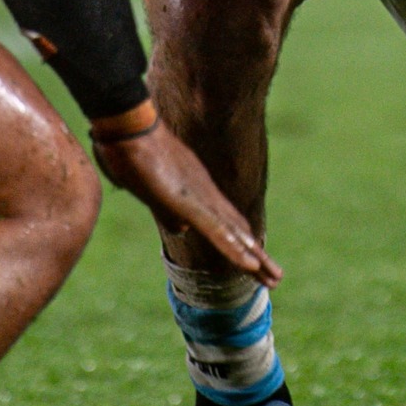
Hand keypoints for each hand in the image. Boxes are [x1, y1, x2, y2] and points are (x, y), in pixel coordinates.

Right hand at [90, 109, 280, 286]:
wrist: (129, 127)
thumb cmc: (132, 151)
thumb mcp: (150, 188)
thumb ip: (167, 210)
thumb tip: (181, 230)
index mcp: (196, 192)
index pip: (226, 223)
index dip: (242, 243)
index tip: (257, 262)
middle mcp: (205, 195)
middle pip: (237, 230)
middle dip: (256, 255)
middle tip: (276, 277)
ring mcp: (199, 199)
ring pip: (233, 234)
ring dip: (254, 258)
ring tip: (274, 279)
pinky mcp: (190, 204)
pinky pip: (217, 231)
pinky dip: (234, 249)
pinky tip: (250, 265)